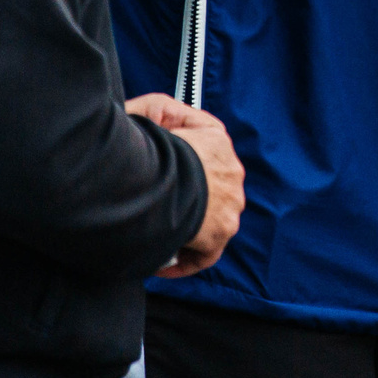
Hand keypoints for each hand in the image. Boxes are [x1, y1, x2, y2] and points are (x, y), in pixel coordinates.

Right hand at [127, 94, 245, 275]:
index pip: (204, 145)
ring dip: (185, 228)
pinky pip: (207, 253)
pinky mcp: (222, 229)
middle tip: (153, 210)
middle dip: (182, 198)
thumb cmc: (146, 148)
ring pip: (210, 217)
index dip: (181, 160)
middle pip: (208, 186)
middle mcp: (230, 169)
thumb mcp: (147, 112)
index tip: (161, 174)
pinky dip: (187, 260)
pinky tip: (162, 264)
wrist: (151, 179)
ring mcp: (231, 200)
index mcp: (216, 139)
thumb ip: (152, 113)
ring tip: (154, 235)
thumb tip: (149, 123)